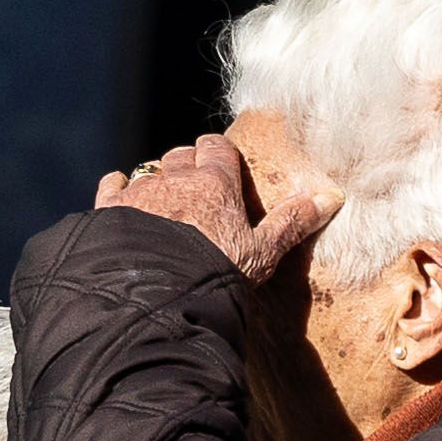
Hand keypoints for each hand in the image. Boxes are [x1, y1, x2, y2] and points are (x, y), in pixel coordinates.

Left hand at [97, 131, 323, 286]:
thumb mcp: (263, 253)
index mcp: (216, 182)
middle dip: (187, 164)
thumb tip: (331, 196)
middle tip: (193, 185)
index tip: (219, 161)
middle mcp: (176, 179)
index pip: (217, 148)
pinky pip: (113, 184)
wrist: (158, 292)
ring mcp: (141, 193)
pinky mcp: (110, 210)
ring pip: (148, 169)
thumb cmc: (217, 273)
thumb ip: (293, 223)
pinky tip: (120, 195)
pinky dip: (118, 187)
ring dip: (155, 179)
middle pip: (180, 155)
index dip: (217, 152)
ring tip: (162, 199)